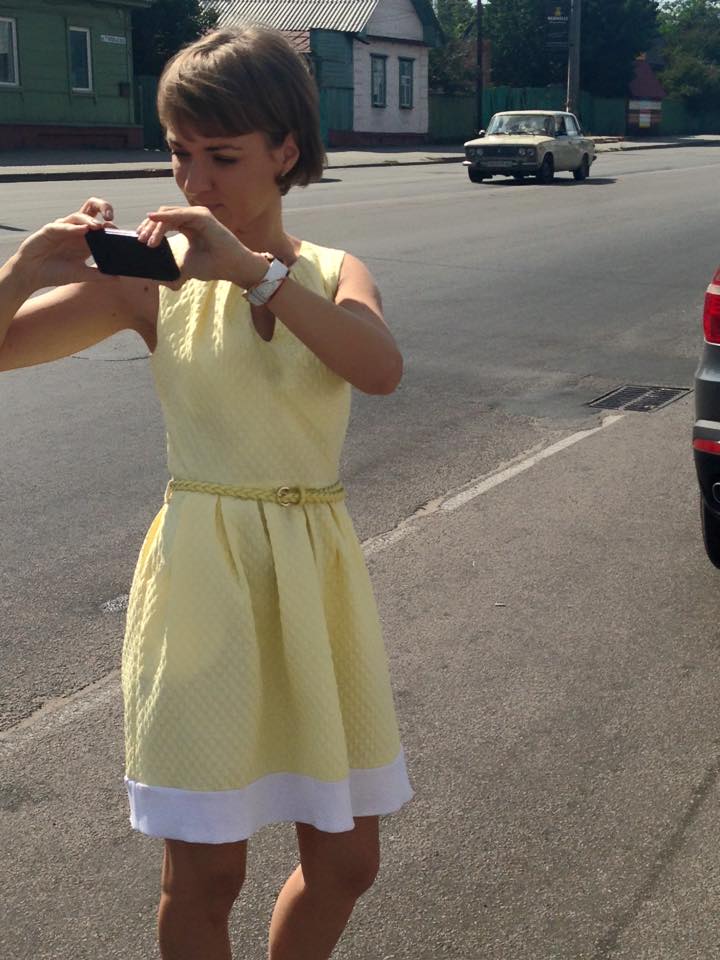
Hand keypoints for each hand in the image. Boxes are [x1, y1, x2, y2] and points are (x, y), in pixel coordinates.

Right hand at [15, 197, 117, 289]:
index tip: (120, 233)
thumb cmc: (56, 273)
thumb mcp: (80, 274)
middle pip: (91, 209)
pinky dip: (72, 227)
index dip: (111, 225)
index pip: (101, 224)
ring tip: (98, 227)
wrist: (32, 275)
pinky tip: (82, 229)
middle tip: (111, 217)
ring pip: (78, 215)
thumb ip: (98, 275)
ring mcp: (63, 228)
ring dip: (89, 220)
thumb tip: (117, 278)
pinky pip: (62, 226)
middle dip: (103, 207)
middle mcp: (76, 230)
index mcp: (85, 239)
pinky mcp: (50, 230)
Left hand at [136, 206, 267, 289]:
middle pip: (163, 215)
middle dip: (149, 227)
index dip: (151, 230)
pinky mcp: (202, 216)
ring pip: (168, 213)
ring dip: (155, 226)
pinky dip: (164, 217)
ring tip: (148, 240)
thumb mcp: (184, 267)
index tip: (141, 241)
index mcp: (188, 226)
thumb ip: (170, 266)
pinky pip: (178, 214)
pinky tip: (153, 220)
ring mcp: (197, 215)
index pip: (164, 222)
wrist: (233, 267)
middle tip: (141, 240)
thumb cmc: (213, 266)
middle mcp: (192, 218)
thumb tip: (152, 276)